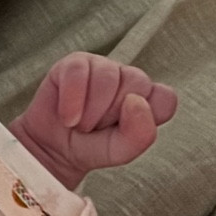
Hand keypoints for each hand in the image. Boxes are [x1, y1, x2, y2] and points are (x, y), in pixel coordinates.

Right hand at [8, 51, 177, 190]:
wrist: (50, 151)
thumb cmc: (89, 148)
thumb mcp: (119, 152)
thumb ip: (138, 135)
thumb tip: (135, 101)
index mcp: (148, 99)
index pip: (165, 99)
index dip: (144, 119)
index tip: (121, 133)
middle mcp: (129, 78)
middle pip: (137, 84)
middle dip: (112, 115)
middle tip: (96, 128)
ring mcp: (103, 66)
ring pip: (108, 77)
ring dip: (90, 111)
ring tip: (79, 124)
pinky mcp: (75, 63)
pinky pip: (79, 71)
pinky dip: (71, 99)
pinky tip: (66, 115)